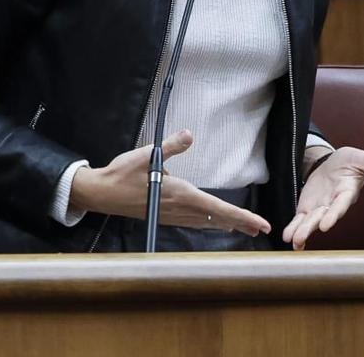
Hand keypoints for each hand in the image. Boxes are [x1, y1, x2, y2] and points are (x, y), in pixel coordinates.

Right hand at [70, 129, 271, 235]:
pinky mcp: (164, 216)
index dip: (242, 217)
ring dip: (226, 224)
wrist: (102, 194)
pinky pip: (194, 222)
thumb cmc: (123, 174)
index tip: (260, 225)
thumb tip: (190, 134)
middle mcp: (180, 209)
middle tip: (261, 229)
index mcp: (181, 195)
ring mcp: (172, 215)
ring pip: (206, 223)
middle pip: (216, 219)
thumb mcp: (148, 154)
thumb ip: (172, 146)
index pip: (218, 209)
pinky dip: (209, 222)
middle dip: (240, 224)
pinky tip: (212, 222)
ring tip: (243, 227)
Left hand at [282, 146, 363, 250]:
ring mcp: (321, 207)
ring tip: (293, 242)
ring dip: (302, 232)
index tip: (326, 225)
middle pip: (322, 216)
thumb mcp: (362, 159)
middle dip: (312, 226)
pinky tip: (288, 238)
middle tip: (301, 237)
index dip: (333, 214)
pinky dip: (294, 228)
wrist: (334, 163)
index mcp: (347, 192)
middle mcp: (333, 203)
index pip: (340, 204)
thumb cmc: (351, 161)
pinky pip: (301, 219)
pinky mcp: (309, 207)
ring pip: (311, 221)